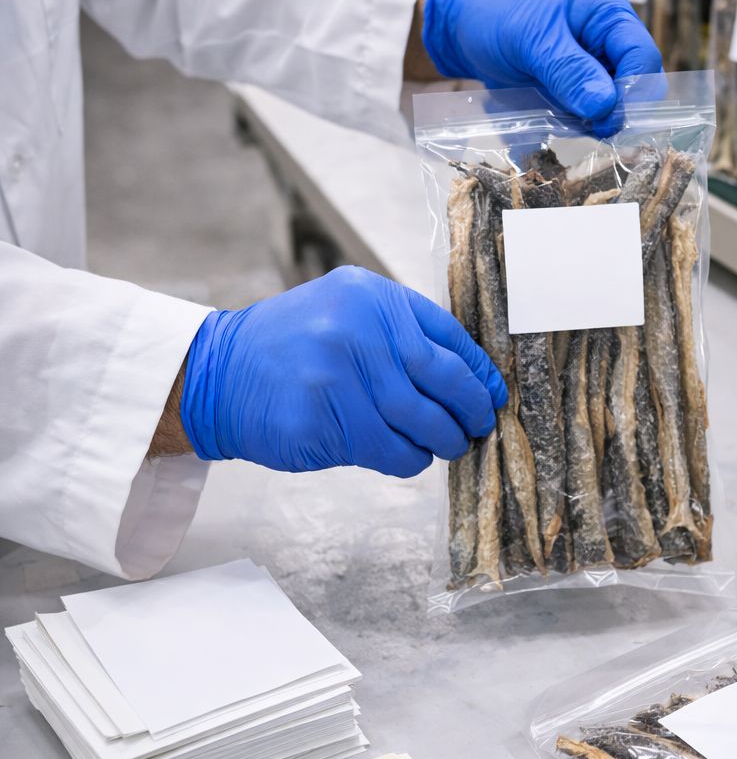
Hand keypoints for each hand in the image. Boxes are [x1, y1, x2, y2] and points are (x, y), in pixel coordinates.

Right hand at [179, 268, 506, 476]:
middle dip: (470, 411)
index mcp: (371, 298)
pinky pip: (392, 452)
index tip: (493, 396)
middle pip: (444, 382)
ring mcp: (338, 378)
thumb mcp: (346, 313)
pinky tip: (404, 454)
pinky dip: (409, 459)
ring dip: (442, 441)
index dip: (479, 373)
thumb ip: (400, 334)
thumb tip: (471, 377)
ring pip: (422, 424)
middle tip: (477, 427)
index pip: (448, 338)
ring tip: (444, 445)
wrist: (221, 375)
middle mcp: (358, 332)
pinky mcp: (324, 424)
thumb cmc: (295, 347)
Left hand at [422, 0, 662, 136]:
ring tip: (558, 118)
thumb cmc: (498, 14)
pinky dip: (574, 126)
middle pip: (635, 88)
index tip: (607, 118)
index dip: (634, 91)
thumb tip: (604, 106)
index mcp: (608, 15)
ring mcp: (592, 70)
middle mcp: (608, 43)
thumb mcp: (532, 39)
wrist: (463, 24)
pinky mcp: (574, 92)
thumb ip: (568, 71)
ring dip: (591, 123)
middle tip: (586, 128)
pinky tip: (551, 123)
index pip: (643, 57)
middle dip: (614, 112)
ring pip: (613, 108)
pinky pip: (587, 117)